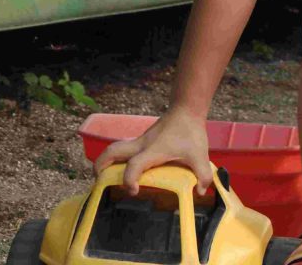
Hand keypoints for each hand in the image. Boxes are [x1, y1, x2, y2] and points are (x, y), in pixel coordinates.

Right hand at [92, 107, 211, 194]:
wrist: (187, 109)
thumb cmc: (190, 131)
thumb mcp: (200, 155)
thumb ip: (203, 174)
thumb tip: (201, 192)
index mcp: (152, 151)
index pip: (133, 165)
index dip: (129, 179)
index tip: (133, 190)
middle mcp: (141, 145)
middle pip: (112, 152)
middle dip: (100, 166)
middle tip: (99, 182)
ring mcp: (140, 141)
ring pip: (115, 148)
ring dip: (107, 161)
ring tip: (105, 177)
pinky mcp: (142, 139)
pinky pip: (125, 148)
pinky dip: (119, 158)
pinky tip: (127, 168)